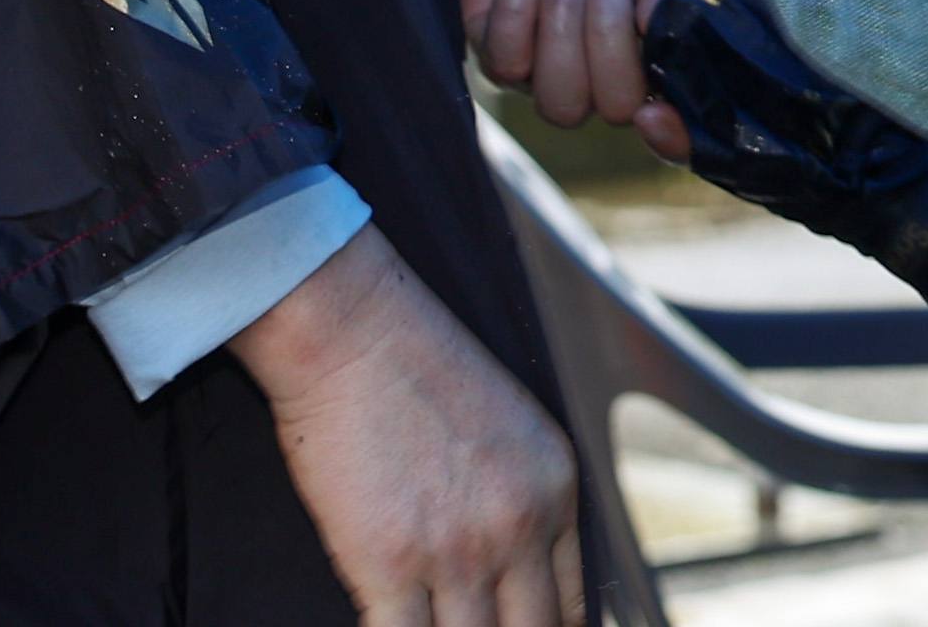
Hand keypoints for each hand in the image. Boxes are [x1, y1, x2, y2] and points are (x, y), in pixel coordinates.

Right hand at [235, 227, 583, 626]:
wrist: (353, 330)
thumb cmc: (416, 369)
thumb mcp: (513, 430)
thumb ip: (528, 504)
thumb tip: (519, 576)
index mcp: (555, 489)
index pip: (574, 608)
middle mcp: (519, 526)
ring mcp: (456, 551)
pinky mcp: (389, 565)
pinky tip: (392, 625)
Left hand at [450, 0, 695, 160]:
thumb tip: (670, 36)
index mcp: (652, 40)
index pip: (670, 121)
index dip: (671, 136)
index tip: (656, 115)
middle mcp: (601, 65)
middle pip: (616, 107)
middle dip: (609, 41)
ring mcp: (544, 63)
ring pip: (560, 101)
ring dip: (562, 30)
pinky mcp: (492, 47)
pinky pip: (507, 61)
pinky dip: (517, 8)